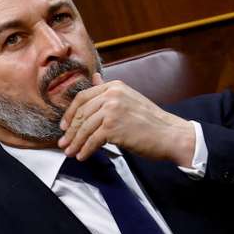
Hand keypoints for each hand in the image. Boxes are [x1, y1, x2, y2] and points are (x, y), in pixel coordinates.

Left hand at [58, 73, 195, 167]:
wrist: (170, 134)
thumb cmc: (151, 121)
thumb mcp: (128, 98)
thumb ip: (108, 90)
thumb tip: (94, 78)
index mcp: (114, 86)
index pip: (82, 97)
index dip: (70, 113)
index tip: (64, 125)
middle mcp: (111, 95)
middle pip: (82, 114)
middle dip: (71, 131)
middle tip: (63, 143)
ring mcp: (112, 111)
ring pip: (85, 128)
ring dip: (75, 143)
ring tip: (70, 152)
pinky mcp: (113, 128)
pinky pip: (92, 140)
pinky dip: (85, 150)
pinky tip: (82, 156)